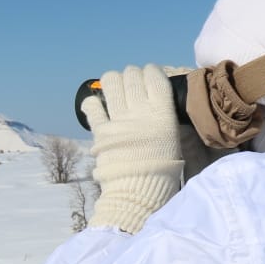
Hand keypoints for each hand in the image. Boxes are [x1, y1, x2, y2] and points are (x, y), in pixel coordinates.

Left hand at [84, 64, 184, 233]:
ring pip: (111, 82)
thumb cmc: (164, 170)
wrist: (139, 192)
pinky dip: (92, 104)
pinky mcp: (100, 131)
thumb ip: (163, 118)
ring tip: (115, 88)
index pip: (154, 75)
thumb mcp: (173, 139)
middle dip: (132, 75)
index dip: (151, 71)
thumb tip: (158, 104)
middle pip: (131, 75)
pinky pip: (92, 107)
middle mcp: (139, 110)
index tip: (150, 74)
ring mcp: (118, 119)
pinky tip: (96, 106)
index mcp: (161, 112)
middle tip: (133, 83)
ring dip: (113, 81)